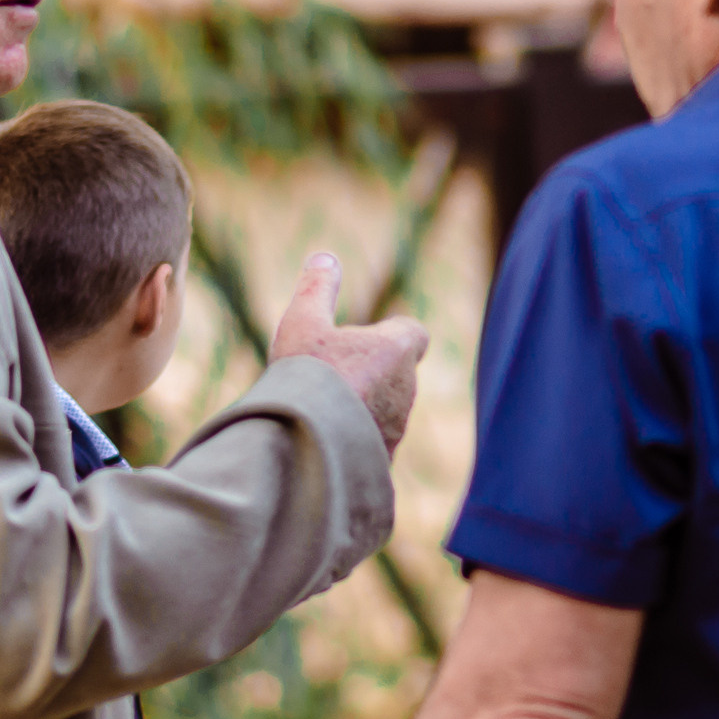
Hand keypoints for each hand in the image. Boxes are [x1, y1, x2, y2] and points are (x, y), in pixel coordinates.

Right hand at [272, 253, 428, 453]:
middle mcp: (407, 389)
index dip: (395, 334)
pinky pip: (374, 443)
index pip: (415, 334)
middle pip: (397, 374)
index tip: (371, 338)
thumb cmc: (307, 376)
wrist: (308, 445)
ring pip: (387, 410)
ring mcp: (397, 428)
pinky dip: (357, 440)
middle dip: (372, 373)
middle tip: (332, 374)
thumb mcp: (303, 321)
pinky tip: (326, 440)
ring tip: (323, 409)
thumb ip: (316, 288)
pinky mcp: (385, 460)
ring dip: (364, 407)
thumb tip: (325, 258)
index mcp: (397, 350)